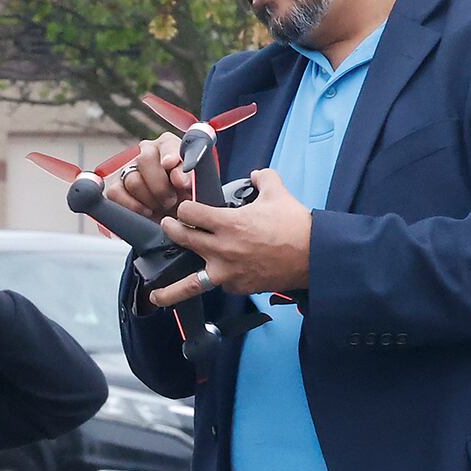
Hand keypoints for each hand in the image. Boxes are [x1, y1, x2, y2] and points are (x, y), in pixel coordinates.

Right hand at [103, 132, 192, 222]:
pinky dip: (133, 206)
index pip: (167, 145)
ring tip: (161, 206)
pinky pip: (116, 193)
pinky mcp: (115, 187)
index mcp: (168, 145)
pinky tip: (147, 211)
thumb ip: (191, 178)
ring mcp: (128, 168)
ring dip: (150, 199)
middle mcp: (146, 152)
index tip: (172, 168)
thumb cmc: (185, 197)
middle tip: (171, 200)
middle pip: (145, 159)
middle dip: (160, 186)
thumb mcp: (195, 188)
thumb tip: (179, 179)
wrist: (173, 216)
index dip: (170, 156)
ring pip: (133, 180)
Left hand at [150, 169, 310, 305]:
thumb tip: (257, 174)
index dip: (185, 208)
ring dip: (172, 289)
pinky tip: (210, 280)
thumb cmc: (296, 225)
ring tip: (156, 296)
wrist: (315, 256)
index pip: (190, 213)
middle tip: (168, 226)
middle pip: (183, 239)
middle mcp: (223, 248)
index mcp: (229, 222)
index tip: (187, 208)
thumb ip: (263, 178)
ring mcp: (228, 271)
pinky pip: (218, 284)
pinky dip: (214, 281)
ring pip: (192, 282)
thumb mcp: (277, 193)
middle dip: (172, 230)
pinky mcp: (238, 286)